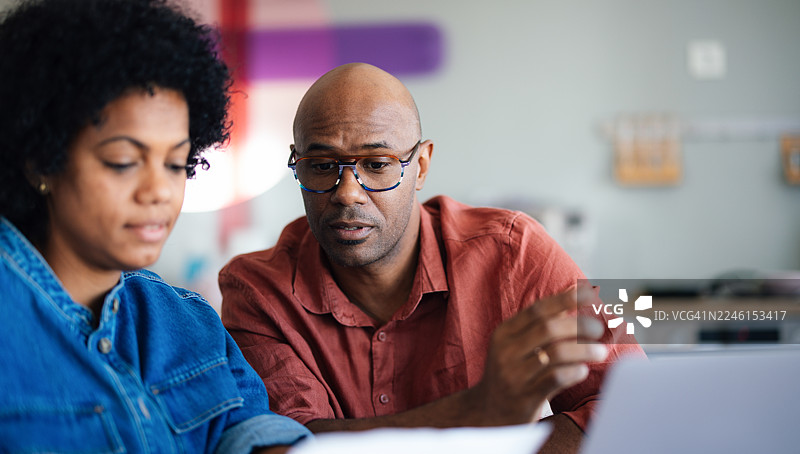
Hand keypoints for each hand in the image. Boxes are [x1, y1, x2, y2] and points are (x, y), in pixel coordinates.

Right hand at [473, 284, 606, 424]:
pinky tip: (583, 370)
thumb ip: (541, 322)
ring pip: (556, 353)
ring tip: (601, 351)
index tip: (589, 294)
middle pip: (548, 328)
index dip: (565, 299)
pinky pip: (556, 379)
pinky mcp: (525, 398)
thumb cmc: (511, 372)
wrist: (487, 413)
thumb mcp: (515, 345)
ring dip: (584, 350)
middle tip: (599, 329)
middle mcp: (506, 352)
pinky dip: (575, 372)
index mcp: (504, 334)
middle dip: (579, 325)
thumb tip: (574, 291)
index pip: (537, 310)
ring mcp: (514, 376)